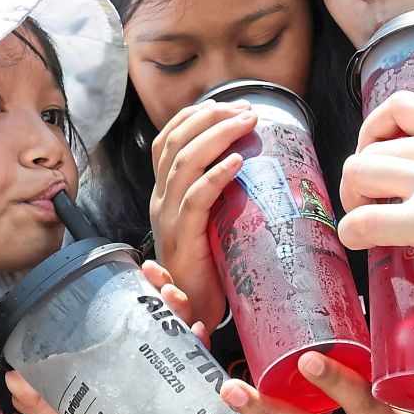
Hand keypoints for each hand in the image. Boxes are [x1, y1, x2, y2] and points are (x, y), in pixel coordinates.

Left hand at [6, 260, 206, 413]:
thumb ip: (44, 404)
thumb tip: (11, 380)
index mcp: (130, 355)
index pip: (141, 312)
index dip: (146, 286)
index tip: (142, 267)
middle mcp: (158, 360)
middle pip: (169, 316)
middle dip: (169, 290)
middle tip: (160, 283)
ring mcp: (178, 378)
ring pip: (188, 335)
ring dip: (185, 313)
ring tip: (175, 301)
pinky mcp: (192, 401)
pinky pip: (203, 371)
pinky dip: (202, 349)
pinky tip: (198, 336)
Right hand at [149, 100, 257, 329]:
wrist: (194, 308)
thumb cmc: (209, 264)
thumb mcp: (212, 219)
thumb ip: (221, 194)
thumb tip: (253, 163)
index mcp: (165, 193)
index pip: (168, 140)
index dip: (194, 116)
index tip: (227, 104)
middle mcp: (161, 200)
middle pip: (176, 142)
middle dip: (211, 118)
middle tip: (246, 109)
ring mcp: (168, 218)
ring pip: (184, 162)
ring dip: (218, 136)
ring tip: (246, 123)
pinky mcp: (183, 238)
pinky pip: (196, 199)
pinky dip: (217, 175)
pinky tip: (237, 162)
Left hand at [338, 92, 413, 344]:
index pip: (398, 106)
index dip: (372, 131)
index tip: (375, 155)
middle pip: (369, 149)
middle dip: (359, 178)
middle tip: (369, 204)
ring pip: (358, 175)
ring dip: (352, 200)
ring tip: (366, 221)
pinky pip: (364, 220)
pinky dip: (352, 232)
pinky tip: (361, 242)